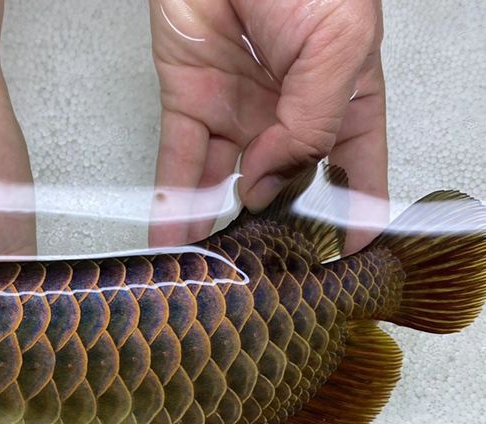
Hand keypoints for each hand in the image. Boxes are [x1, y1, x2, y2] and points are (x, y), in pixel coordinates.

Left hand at [148, 0, 386, 253]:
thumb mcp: (339, 45)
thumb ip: (315, 120)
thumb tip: (276, 178)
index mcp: (343, 96)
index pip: (355, 167)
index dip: (354, 213)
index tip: (346, 256)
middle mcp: (289, 111)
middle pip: (286, 185)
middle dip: (276, 227)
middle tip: (269, 269)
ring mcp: (239, 112)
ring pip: (228, 183)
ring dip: (218, 226)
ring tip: (217, 272)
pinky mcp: (190, 103)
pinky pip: (181, 162)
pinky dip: (174, 201)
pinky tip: (175, 239)